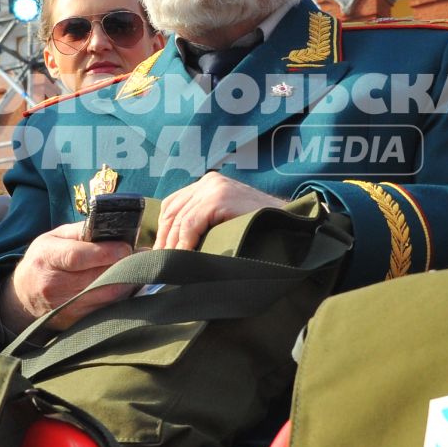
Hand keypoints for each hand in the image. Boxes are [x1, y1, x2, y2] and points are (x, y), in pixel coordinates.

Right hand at [3, 222, 137, 331]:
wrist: (24, 296)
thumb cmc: (44, 260)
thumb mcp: (54, 237)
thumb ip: (81, 231)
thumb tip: (111, 229)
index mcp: (47, 258)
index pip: (78, 257)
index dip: (106, 253)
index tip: (127, 247)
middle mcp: (54, 286)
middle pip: (98, 279)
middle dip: (124, 267)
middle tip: (142, 257)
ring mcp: (64, 308)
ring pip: (106, 298)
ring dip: (127, 284)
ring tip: (137, 270)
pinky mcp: (74, 323)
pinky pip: (106, 311)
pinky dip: (119, 299)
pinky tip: (126, 287)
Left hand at [155, 172, 285, 251]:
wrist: (288, 222)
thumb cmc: (259, 226)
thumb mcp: (226, 218)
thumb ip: (205, 221)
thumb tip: (176, 244)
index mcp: (209, 183)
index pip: (174, 204)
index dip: (164, 229)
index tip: (159, 251)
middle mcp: (209, 181)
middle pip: (173, 210)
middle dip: (164, 238)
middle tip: (158, 262)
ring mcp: (213, 188)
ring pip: (180, 219)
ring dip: (171, 244)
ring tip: (168, 264)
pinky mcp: (218, 198)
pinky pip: (191, 224)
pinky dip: (184, 243)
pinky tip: (183, 257)